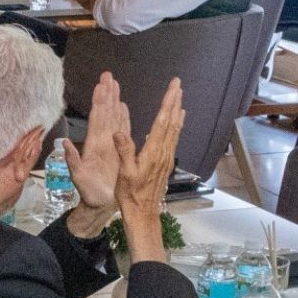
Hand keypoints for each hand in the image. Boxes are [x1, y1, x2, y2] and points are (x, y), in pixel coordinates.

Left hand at [63, 72, 127, 221]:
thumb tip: (64, 143)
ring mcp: (111, 144)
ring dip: (114, 100)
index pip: (96, 118)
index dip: (99, 101)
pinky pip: (122, 129)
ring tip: (115, 84)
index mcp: (94, 145)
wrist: (100, 204)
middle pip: (105, 112)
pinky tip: (123, 106)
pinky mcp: (119, 150)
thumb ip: (72, 160)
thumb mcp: (78, 176)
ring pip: (114, 117)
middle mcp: (102, 140)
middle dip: (107, 94)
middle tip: (108, 75)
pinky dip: (123, 117)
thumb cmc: (89, 192)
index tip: (100, 84)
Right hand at [113, 78, 183, 262]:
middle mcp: (164, 152)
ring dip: (176, 111)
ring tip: (179, 97)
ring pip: (175, 129)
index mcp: (153, 152)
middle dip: (175, 101)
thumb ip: (124, 151)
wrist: (143, 213)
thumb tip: (118, 131)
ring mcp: (167, 157)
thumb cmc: (131, 195)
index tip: (173, 87)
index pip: (163, 121)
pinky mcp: (166, 162)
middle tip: (178, 85)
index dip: (168, 102)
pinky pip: (173, 138)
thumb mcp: (124, 174)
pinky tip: (177, 120)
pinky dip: (176, 125)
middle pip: (172, 121)